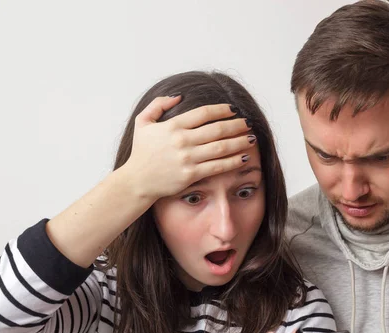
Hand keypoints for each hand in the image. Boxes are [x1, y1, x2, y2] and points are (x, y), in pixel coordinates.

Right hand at [123, 95, 254, 200]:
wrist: (137, 181)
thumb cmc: (142, 152)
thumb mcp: (142, 123)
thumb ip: (158, 105)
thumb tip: (178, 96)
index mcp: (173, 126)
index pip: (204, 113)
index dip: (221, 109)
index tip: (233, 109)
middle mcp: (182, 141)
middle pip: (217, 129)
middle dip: (237, 125)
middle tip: (248, 123)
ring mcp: (187, 158)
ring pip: (221, 147)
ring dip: (239, 141)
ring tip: (251, 138)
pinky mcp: (191, 174)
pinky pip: (218, 166)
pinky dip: (233, 161)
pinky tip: (243, 157)